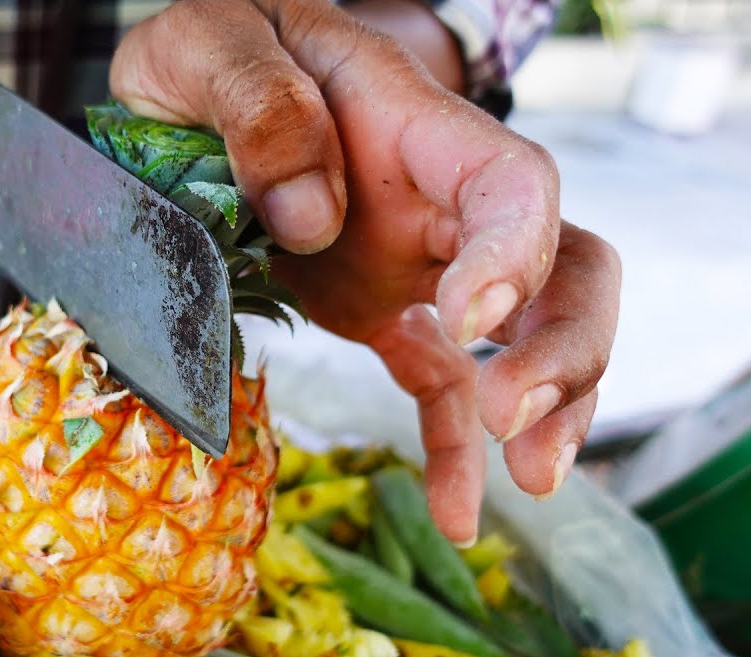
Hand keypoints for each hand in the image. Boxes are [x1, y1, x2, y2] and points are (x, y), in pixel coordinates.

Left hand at [111, 0, 620, 543]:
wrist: (185, 87)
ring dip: (548, 408)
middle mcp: (435, 201)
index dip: (518, 253)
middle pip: (565, 267)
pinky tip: (457, 516)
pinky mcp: (379, 308)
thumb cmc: (210, 47)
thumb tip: (315, 219)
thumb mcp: (211, 45)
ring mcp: (416, 262)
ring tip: (527, 484)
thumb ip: (261, 109)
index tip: (468, 318)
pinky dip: (457, 450)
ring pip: (528, 335)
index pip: (511, 182)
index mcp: (408, 125)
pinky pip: (442, 384)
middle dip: (564, 348)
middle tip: (515, 418)